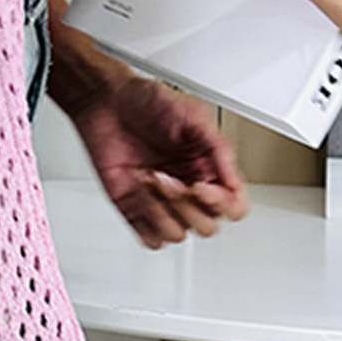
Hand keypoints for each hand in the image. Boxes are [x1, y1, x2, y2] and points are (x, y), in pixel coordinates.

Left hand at [66, 67, 248, 250]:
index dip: (221, 204)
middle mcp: (189, 189)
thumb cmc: (147, 102)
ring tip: (147, 177)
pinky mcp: (136, 211)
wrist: (106, 102)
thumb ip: (219, 148)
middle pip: (207, 227)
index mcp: (210, 170)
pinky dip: (144, 220)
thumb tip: (235, 182)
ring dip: (160, 209)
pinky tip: (136, 191)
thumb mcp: (193, 114)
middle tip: (164, 175)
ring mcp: (163, 203)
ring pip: (178, 235)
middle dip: (184, 203)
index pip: (234, 207)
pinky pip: (150, 238)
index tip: (197, 185)